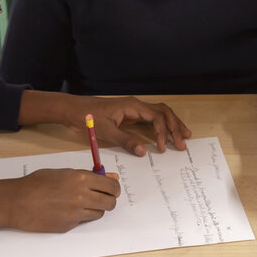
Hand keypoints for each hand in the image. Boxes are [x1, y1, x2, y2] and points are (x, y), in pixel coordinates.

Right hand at [0, 168, 120, 232]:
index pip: (111, 186)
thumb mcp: (63, 172)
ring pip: (99, 213)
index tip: (113, 189)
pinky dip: (80, 216)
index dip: (114, 188)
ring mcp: (75, 213)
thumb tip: (110, 177)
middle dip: (109, 200)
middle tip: (103, 198)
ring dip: (96, 208)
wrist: (16, 202)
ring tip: (82, 203)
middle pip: (110, 203)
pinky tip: (67, 210)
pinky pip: (83, 221)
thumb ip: (88, 175)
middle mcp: (81, 196)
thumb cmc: (37, 183)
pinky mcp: (68, 226)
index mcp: (80, 178)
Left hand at [19, 91, 191, 155]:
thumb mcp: (106, 131)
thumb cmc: (87, 118)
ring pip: (159, 113)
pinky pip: (150, 118)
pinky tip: (166, 134)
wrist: (72, 110)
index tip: (163, 148)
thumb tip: (144, 151)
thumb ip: (125, 141)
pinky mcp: (129, 115)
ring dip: (171, 124)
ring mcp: (133, 109)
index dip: (162, 132)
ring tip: (184, 135)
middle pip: (163, 112)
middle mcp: (136, 105)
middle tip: (183, 143)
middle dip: (175, 127)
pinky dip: (161, 125)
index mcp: (132, 106)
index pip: (155, 117)